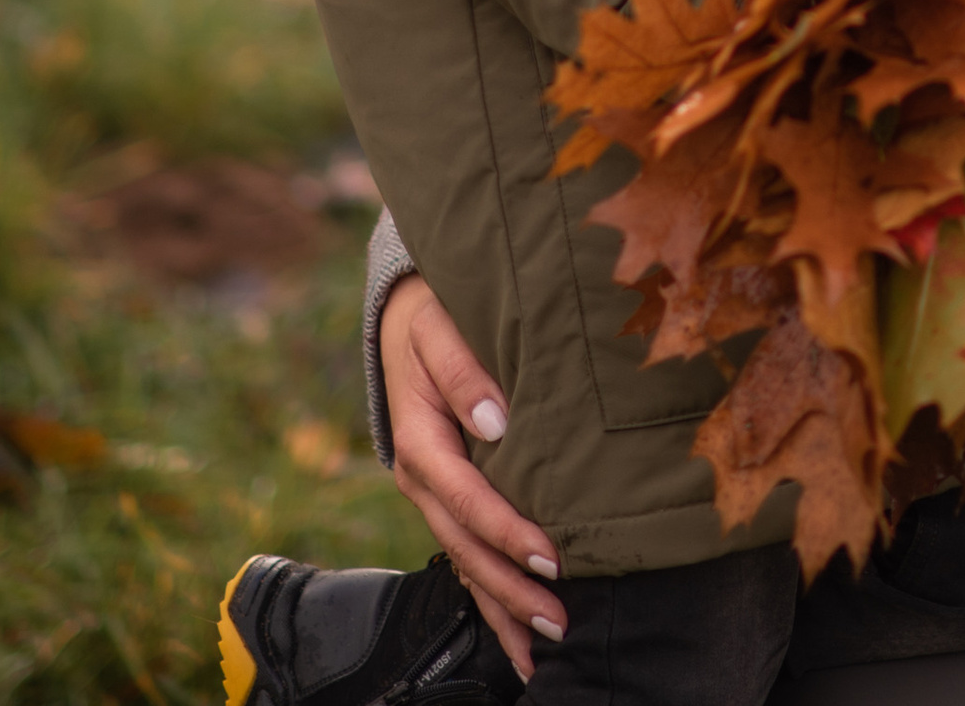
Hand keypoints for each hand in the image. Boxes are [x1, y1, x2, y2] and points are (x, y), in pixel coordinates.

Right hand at [379, 277, 561, 678]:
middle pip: (466, 547)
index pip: (469, 498)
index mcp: (421, 441)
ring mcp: (432, 494)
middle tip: (558, 622)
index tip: (552, 557)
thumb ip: (465, 369)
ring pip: (465, 563)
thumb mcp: (441, 328)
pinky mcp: (446, 497)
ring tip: (543, 648)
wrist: (405, 315)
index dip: (508, 531)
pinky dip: (490, 595)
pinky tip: (517, 631)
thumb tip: (497, 421)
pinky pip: (466, 553)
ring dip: (501, 607)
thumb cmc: (435, 315)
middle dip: (510, 590)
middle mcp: (422, 478)